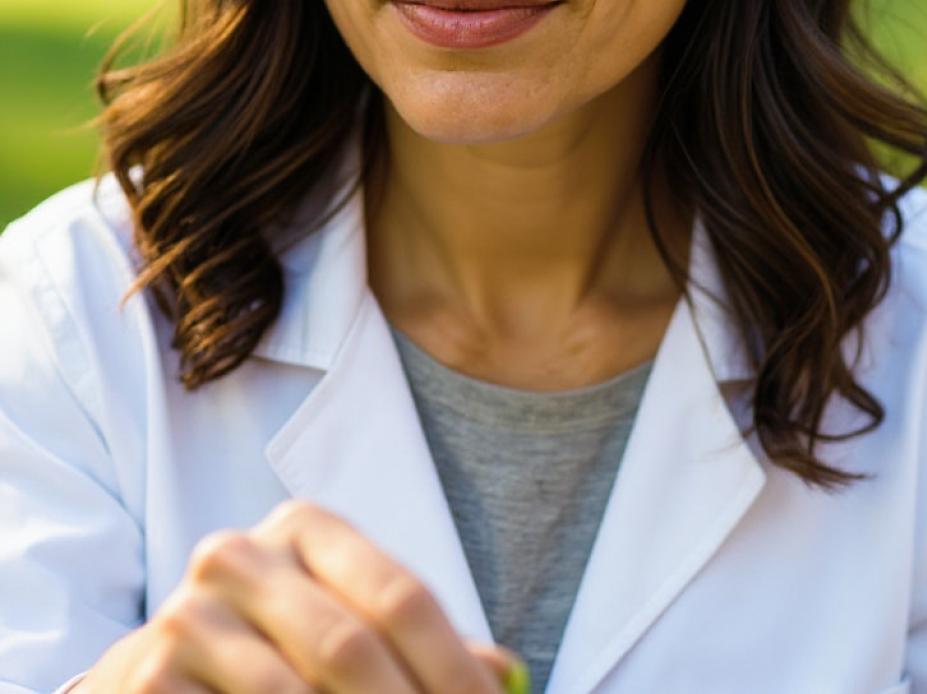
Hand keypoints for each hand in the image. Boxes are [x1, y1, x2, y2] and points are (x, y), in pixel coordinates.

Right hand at [78, 500, 518, 692]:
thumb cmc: (272, 648)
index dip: (453, 667)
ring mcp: (188, 612)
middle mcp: (242, 554)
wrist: (156, 673)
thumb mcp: (340, 624)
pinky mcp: (146, 674)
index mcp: (304, 527)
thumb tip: (504, 671)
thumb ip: (411, 641)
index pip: (401, 597)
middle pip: (352, 645)